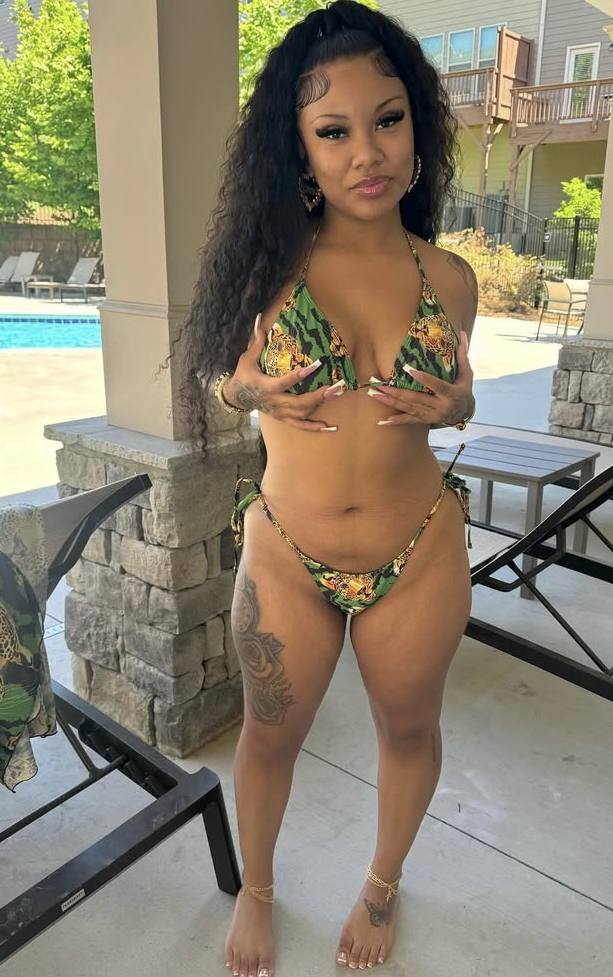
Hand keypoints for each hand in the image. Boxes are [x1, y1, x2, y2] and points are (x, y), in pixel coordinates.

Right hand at [221, 312, 341, 431]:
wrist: (237, 397)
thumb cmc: (243, 375)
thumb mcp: (246, 359)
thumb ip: (257, 343)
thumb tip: (259, 322)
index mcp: (266, 387)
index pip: (286, 382)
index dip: (301, 374)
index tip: (317, 365)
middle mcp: (274, 402)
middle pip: (298, 403)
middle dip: (317, 396)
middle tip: (334, 387)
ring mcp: (279, 412)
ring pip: (301, 414)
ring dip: (319, 406)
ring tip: (335, 395)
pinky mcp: (282, 418)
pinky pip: (299, 426)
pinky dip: (314, 427)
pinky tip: (329, 427)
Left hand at [368, 330, 474, 426]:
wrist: (464, 413)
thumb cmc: (464, 389)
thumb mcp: (467, 374)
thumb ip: (463, 356)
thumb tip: (462, 333)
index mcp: (451, 394)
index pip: (436, 385)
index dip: (423, 378)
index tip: (409, 370)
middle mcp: (440, 407)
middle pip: (416, 399)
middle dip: (396, 393)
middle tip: (379, 386)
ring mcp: (431, 416)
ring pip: (408, 408)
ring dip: (390, 402)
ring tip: (374, 395)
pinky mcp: (425, 421)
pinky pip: (409, 421)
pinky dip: (395, 421)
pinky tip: (382, 421)